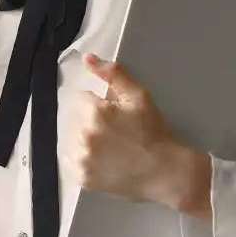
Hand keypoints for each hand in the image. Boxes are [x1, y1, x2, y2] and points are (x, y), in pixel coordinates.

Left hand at [61, 54, 211, 217]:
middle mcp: (82, 135)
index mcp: (93, 112)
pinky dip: (81, 158)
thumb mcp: (138, 96)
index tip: (113, 114)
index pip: (80, 98)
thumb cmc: (153, 131)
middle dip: (88, 119)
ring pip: (70, 138)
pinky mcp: (82, 178)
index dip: (97, 104)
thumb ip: (113, 74)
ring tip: (108, 145)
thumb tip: (87, 58)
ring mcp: (81, 159)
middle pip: (73, 118)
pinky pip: (71, 161)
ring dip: (83, 138)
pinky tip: (100, 158)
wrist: (165, 171)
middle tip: (114, 131)